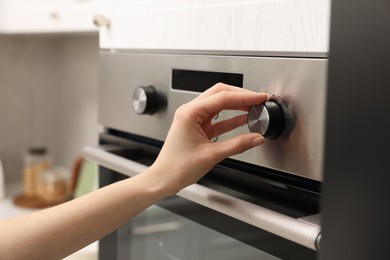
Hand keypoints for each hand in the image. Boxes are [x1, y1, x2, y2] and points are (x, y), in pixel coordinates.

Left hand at [152, 83, 268, 193]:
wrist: (164, 179)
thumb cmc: (177, 167)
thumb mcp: (211, 155)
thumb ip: (237, 145)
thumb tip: (256, 138)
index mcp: (190, 113)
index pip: (222, 97)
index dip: (244, 97)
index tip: (259, 98)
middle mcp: (190, 112)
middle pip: (220, 94)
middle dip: (241, 96)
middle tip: (258, 100)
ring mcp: (193, 119)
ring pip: (219, 105)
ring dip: (236, 105)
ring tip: (254, 108)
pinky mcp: (197, 128)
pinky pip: (217, 118)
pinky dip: (231, 118)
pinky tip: (244, 120)